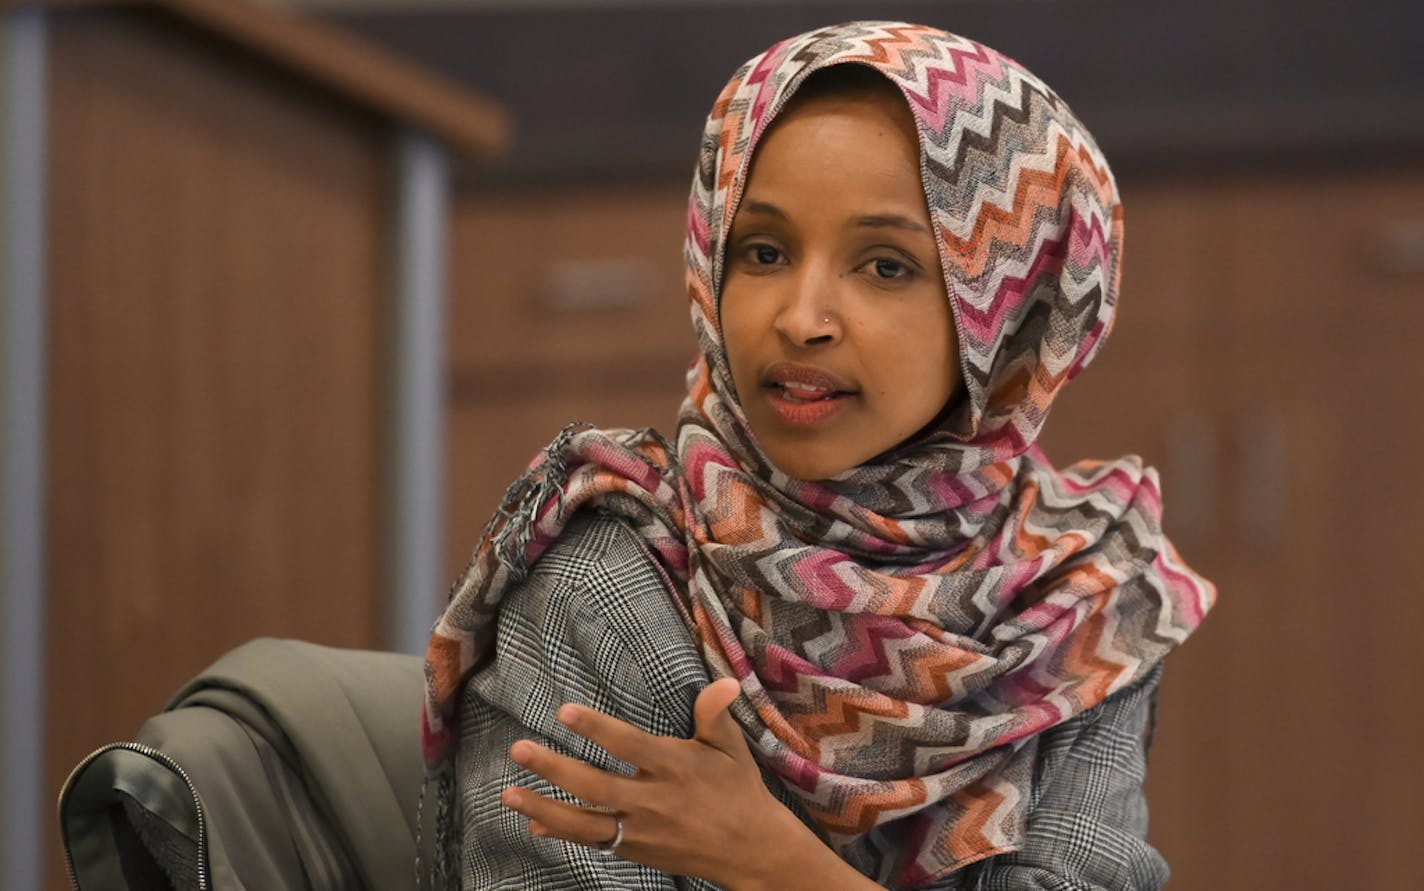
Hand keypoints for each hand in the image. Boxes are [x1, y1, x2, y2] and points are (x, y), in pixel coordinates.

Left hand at [500, 678, 816, 888]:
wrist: (751, 851)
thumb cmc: (739, 791)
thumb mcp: (732, 749)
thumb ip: (716, 715)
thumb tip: (724, 680)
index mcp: (677, 768)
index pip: (630, 746)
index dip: (597, 729)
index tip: (565, 711)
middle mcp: (655, 801)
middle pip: (597, 786)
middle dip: (555, 769)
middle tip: (519, 749)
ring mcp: (642, 830)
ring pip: (586, 822)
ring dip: (544, 808)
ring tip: (509, 792)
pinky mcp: (636, 850)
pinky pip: (593, 842)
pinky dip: (562, 832)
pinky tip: (534, 821)